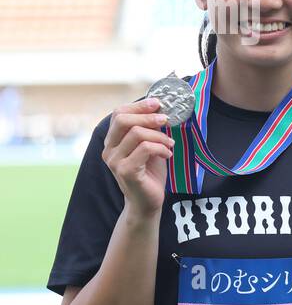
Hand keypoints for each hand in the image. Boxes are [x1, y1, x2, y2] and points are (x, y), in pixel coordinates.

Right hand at [102, 97, 174, 218]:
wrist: (147, 202)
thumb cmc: (150, 173)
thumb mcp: (150, 146)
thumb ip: (149, 130)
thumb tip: (159, 109)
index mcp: (112, 141)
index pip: (118, 114)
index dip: (138, 106)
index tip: (157, 103)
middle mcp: (109, 149)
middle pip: (123, 120)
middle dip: (148, 117)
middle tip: (166, 120)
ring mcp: (115, 161)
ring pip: (137, 134)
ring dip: (159, 136)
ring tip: (170, 144)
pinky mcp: (126, 171)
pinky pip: (145, 149)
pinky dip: (161, 148)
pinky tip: (168, 154)